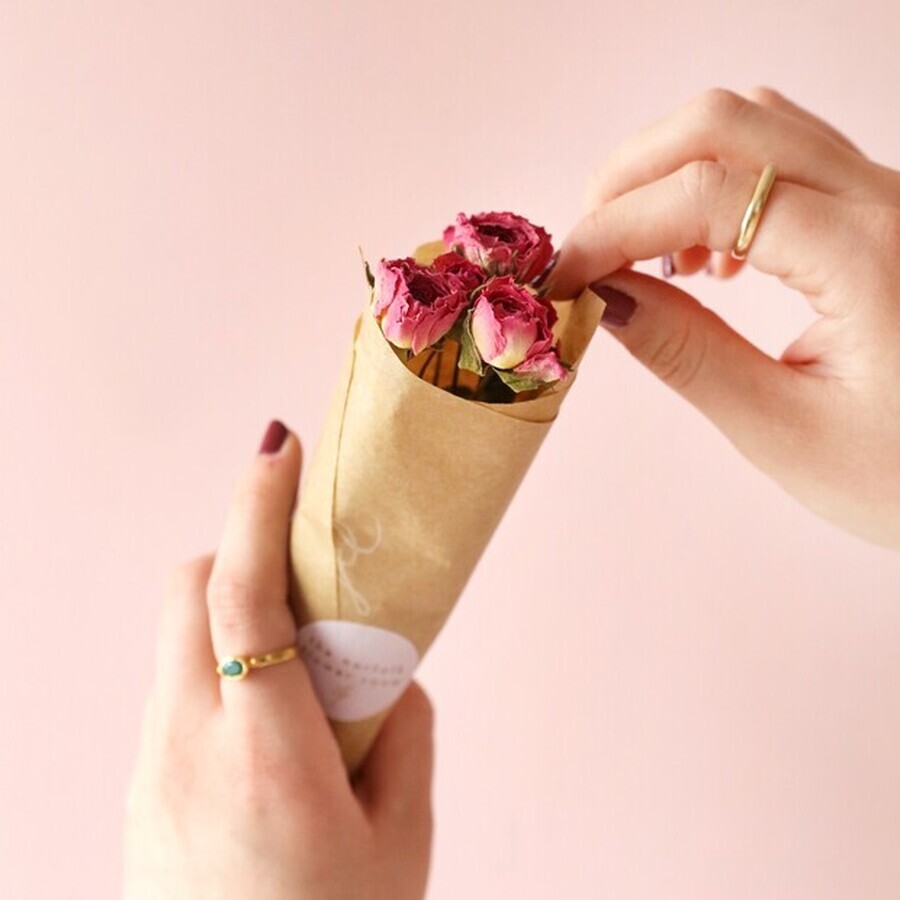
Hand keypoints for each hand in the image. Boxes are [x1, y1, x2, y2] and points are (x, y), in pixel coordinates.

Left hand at [123, 421, 433, 899]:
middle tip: (306, 566)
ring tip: (299, 658)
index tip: (279, 447)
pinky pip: (174, 693)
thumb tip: (382, 673)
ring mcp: (153, 773)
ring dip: (230, 614)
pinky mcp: (143, 794)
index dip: (258, 507)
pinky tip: (268, 721)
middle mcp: (189, 749)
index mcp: (266, 756)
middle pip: (188, 593)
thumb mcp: (401, 840)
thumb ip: (402, 733)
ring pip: (177, 642)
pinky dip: (216, 670)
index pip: (242, 595)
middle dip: (241, 550)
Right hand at [546, 87, 899, 549]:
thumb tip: (601, 295)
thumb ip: (685, 353)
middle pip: (724, 122)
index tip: (563, 279)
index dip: (613, 227)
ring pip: (752, 123)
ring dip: (671, 171)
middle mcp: (883, 200)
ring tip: (645, 255)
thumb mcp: (781, 429)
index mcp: (867, 256)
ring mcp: (884, 195)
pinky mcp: (875, 208)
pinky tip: (704, 257)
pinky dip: (712, 181)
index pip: (705, 194)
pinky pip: (780, 152)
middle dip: (630, 176)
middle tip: (590, 252)